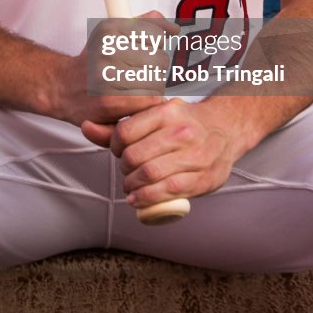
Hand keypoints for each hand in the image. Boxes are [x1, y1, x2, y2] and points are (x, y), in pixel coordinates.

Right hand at [51, 10, 175, 126]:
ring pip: (157, 82)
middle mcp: (108, 49)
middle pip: (160, 60)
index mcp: (111, 29)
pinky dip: (147, 102)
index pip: (156, 36)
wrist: (63, 87)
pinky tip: (135, 100)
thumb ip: (144, 24)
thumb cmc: (92, 61)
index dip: (156, 46)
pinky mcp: (109, 101)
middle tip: (140, 73)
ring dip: (153, 88)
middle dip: (155, 69)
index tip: (146, 51)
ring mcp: (108, 75)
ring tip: (136, 87)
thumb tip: (173, 28)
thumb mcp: (113, 32)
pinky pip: (148, 100)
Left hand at [82, 98, 240, 208]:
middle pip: (134, 157)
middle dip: (123, 169)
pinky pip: (168, 191)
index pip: (124, 132)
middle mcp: (181, 131)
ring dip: (132, 187)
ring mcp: (194, 155)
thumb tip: (85, 126)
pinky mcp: (202, 178)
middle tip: (126, 172)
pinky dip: (147, 198)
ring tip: (130, 188)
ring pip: (149, 175)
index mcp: (167, 111)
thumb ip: (122, 124)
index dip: (114, 147)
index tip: (119, 152)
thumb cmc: (184, 123)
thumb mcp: (157, 115)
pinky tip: (138, 200)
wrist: (226, 130)